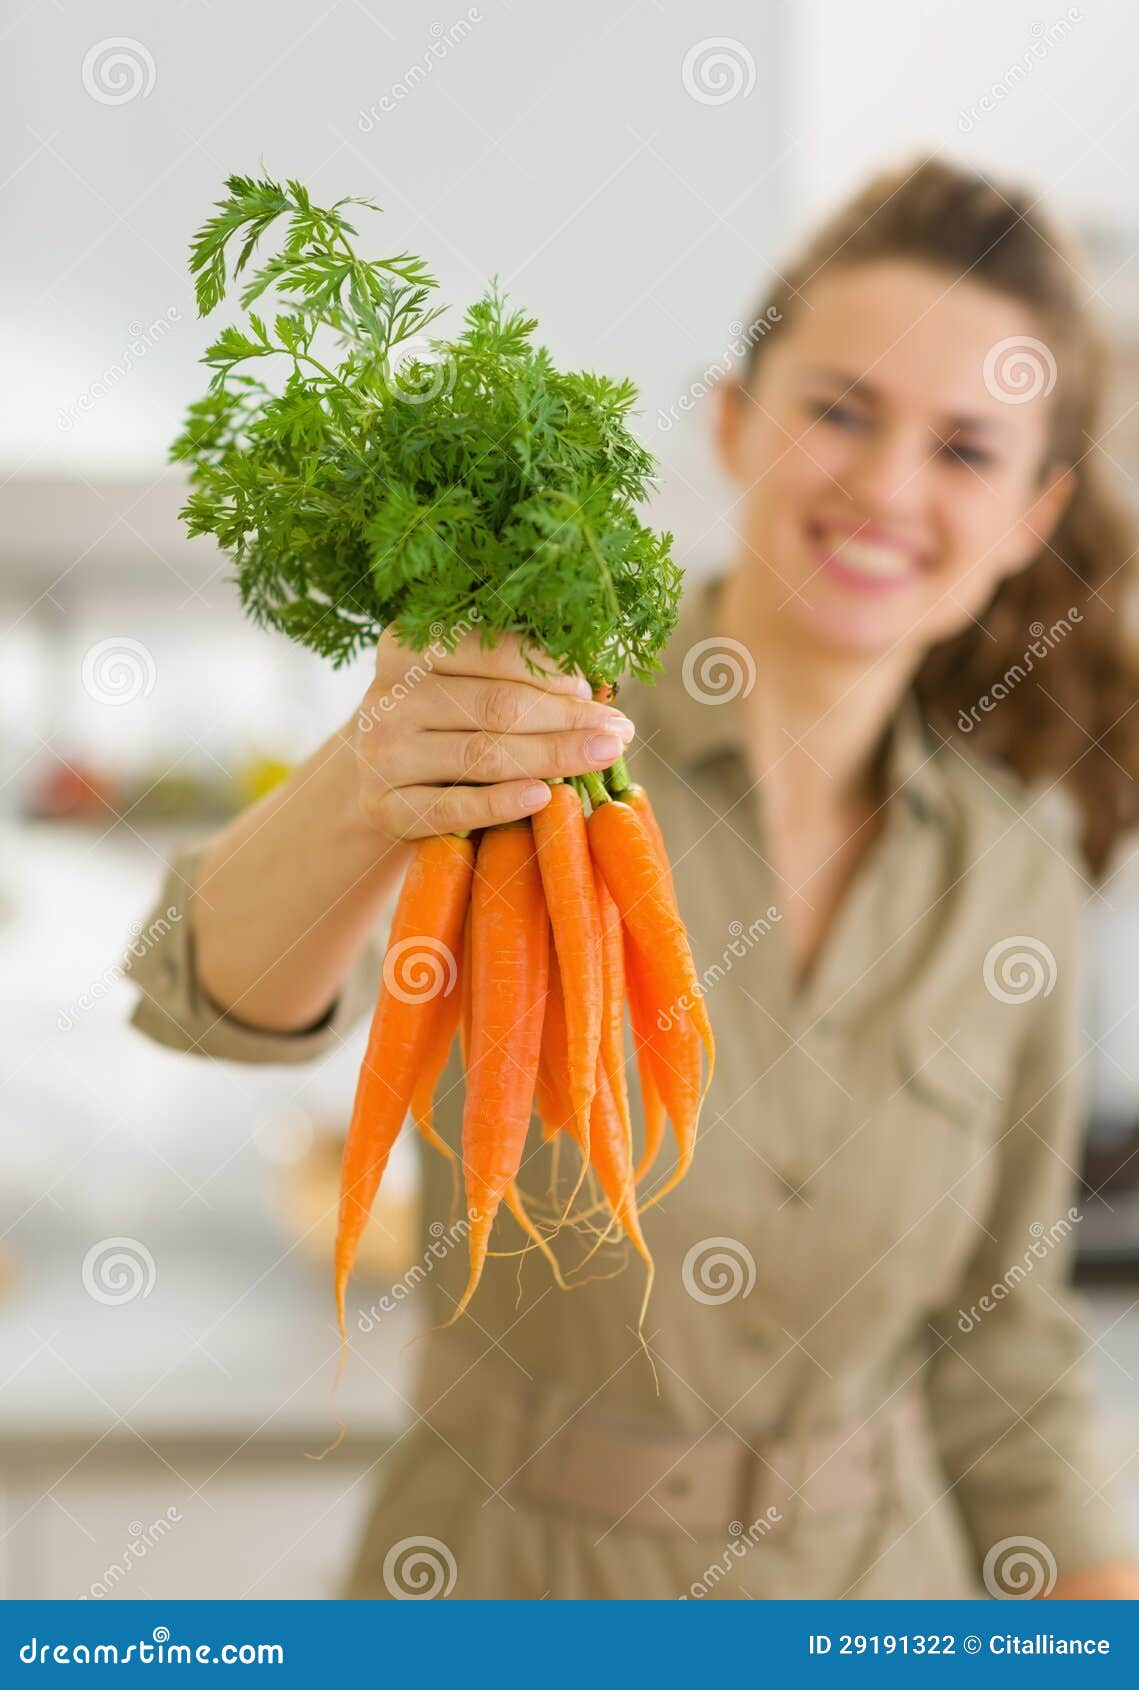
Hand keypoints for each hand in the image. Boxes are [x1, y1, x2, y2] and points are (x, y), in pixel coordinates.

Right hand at [352, 626, 634, 841]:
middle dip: (568, 719)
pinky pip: (454, 806)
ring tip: (604, 757)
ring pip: (484, 754)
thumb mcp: (463, 687)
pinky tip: (546, 797)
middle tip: (618, 731)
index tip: (593, 689)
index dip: (549, 670)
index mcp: (407, 646)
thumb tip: (596, 688)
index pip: (490, 651)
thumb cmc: (442, 726)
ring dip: (554, 756)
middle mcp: (388, 696)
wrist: (379, 788)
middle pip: (497, 705)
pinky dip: (504, 802)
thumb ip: (511, 676)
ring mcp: (382, 754)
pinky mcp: (385, 807)